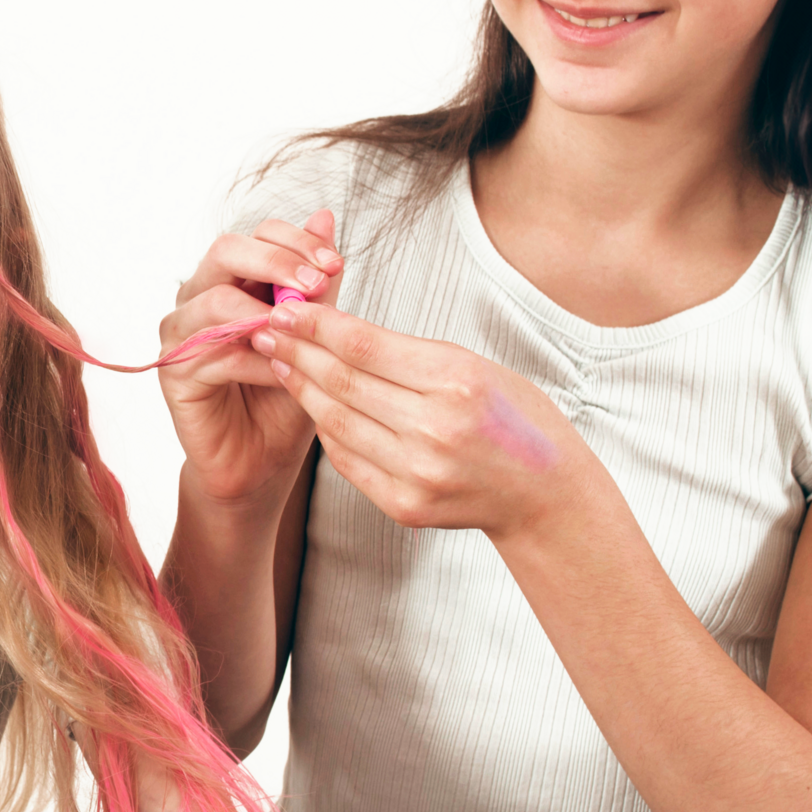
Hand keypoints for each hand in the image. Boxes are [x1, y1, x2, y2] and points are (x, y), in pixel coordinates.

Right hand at [161, 210, 340, 507]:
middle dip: (276, 261)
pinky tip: (284, 374)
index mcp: (234, 280)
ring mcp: (181, 333)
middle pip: (226, 249)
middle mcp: (200, 297)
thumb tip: (324, 217)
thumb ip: (317, 282)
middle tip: (317, 283)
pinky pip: (214, 353)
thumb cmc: (286, 398)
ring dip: (266, 314)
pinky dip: (256, 361)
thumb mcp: (315, 334)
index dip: (297, 242)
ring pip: (215, 300)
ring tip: (302, 336)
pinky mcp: (173, 372)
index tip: (335, 264)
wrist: (263, 460)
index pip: (258, 236)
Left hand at [250, 298, 584, 536]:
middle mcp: (434, 429)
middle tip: (266, 328)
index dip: (317, 324)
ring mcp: (417, 473)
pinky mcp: (404, 505)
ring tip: (280, 361)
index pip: (364, 345)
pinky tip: (311, 405)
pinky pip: (346, 459)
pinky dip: (325, 430)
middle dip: (297, 350)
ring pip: (335, 422)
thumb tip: (339, 329)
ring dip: (301, 388)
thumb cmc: (516, 420)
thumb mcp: (477, 367)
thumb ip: (410, 354)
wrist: (544, 495)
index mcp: (458, 382)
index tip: (286, 306)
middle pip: (342, 382)